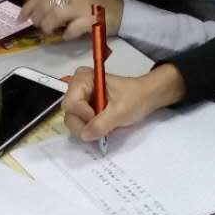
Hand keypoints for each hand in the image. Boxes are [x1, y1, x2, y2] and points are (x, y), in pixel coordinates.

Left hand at [21, 0, 122, 41]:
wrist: (121, 12)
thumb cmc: (94, 1)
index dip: (28, 6)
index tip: (20, 17)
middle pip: (45, 5)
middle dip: (36, 18)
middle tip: (37, 26)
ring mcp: (84, 5)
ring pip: (54, 17)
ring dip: (47, 27)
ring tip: (48, 31)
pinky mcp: (91, 20)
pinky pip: (71, 30)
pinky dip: (65, 35)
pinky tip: (66, 35)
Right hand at [62, 63, 184, 141]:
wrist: (145, 97)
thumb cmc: (135, 98)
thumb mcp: (120, 111)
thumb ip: (101, 124)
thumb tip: (85, 135)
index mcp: (83, 79)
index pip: (71, 103)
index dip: (84, 115)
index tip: (101, 118)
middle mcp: (76, 87)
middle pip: (69, 113)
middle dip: (83, 124)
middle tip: (101, 128)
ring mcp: (79, 98)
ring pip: (72, 120)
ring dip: (86, 128)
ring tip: (104, 126)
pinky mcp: (83, 108)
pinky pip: (78, 123)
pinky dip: (89, 128)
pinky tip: (101, 126)